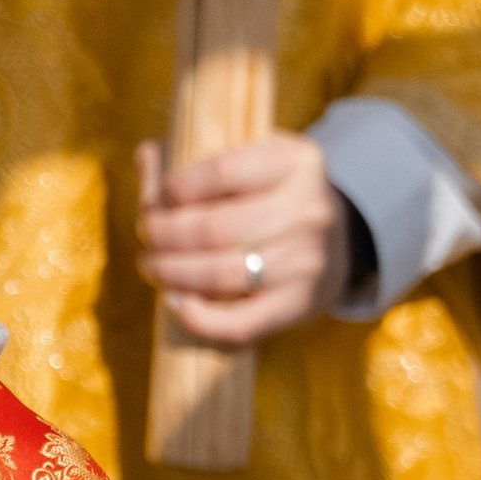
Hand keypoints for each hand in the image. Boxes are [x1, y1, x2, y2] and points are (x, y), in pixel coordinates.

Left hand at [137, 132, 350, 338]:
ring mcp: (307, 261)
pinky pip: (240, 322)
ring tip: (153, 267)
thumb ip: (195, 157)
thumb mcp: (251, 163)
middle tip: (147, 236)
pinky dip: (200, 318)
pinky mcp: (298, 304)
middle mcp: (309, 209)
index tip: (158, 199)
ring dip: (173, 274)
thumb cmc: (271, 199)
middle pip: (215, 228)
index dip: (177, 187)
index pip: (223, 170)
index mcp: (295, 161)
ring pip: (221, 274)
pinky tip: (178, 302)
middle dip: (165, 235)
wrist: (334, 248)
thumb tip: (147, 158)